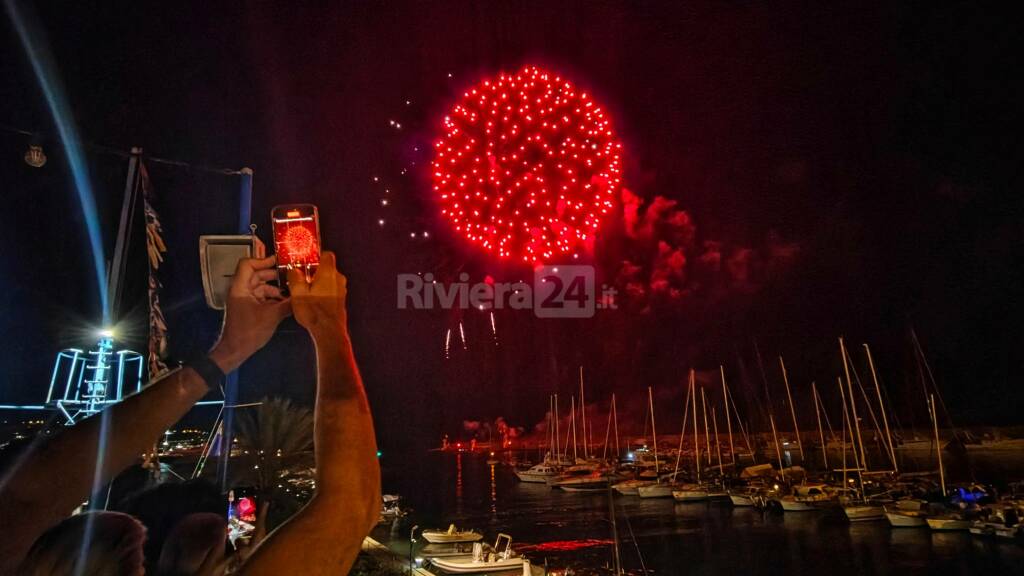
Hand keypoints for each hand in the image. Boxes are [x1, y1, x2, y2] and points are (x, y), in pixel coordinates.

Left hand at [210, 255, 291, 371]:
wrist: (235, 350)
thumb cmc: (249, 331)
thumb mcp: (271, 316)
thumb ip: (288, 304)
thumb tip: (304, 296)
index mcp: (240, 287)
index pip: (247, 264)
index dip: (262, 260)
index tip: (278, 261)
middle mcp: (241, 290)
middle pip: (256, 274)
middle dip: (273, 275)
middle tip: (290, 275)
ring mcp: (244, 299)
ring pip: (260, 286)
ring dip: (275, 288)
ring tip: (291, 291)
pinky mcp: (248, 308)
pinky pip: (261, 297)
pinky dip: (272, 297)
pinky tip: (285, 302)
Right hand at [287, 251, 347, 341]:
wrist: (329, 331)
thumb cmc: (315, 312)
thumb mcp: (298, 293)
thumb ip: (295, 278)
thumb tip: (294, 270)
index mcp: (328, 273)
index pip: (327, 255)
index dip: (316, 256)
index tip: (305, 260)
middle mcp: (338, 279)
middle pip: (327, 268)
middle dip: (314, 271)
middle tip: (301, 278)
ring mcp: (341, 290)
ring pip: (329, 279)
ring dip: (318, 282)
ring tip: (305, 291)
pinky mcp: (341, 300)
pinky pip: (331, 290)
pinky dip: (323, 291)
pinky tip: (313, 300)